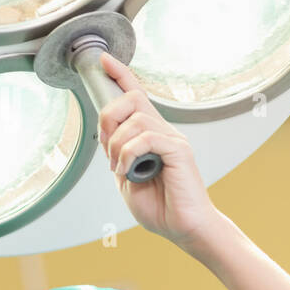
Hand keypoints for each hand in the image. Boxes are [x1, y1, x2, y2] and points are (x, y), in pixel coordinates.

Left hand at [96, 53, 222, 253]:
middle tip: (107, 148)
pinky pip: (146, 138)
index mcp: (153, 136)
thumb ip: (117, 154)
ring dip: (117, 145)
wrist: (185, 228)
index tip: (104, 60)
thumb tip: (106, 133)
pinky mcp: (179, 150)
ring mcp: (173, 139)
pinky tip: (131, 172)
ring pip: (135, 120)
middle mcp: (165, 132)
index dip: (120, 75)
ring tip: (121, 169)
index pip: (136, 96)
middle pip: (129, 100)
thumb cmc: (161, 208)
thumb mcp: (126, 178)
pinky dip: (129, 154)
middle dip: (108, 118)